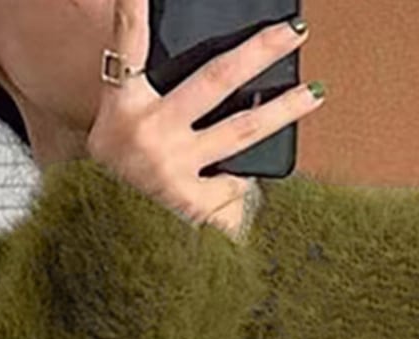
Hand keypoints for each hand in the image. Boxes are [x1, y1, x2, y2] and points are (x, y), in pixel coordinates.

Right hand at [85, 0, 323, 240]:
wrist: (104, 236)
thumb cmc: (117, 176)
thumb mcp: (117, 127)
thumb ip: (149, 95)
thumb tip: (217, 72)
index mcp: (126, 105)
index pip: (130, 42)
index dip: (135, 7)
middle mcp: (150, 130)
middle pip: (214, 79)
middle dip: (258, 51)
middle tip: (292, 32)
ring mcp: (174, 167)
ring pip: (241, 130)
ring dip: (283, 109)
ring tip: (314, 93)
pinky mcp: (191, 202)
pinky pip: (234, 185)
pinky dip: (244, 186)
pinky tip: (257, 185)